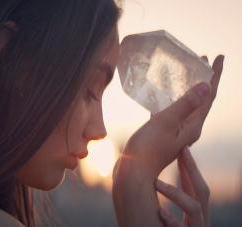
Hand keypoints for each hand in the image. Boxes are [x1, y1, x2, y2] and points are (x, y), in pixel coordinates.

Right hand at [113, 55, 223, 180]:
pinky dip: (172, 100)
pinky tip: (164, 95)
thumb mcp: (166, 123)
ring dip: (188, 88)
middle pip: (201, 100)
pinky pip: (172, 112)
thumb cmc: (147, 148)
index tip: (218, 57)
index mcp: (193, 126)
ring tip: (185, 73)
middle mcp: (188, 129)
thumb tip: (206, 86)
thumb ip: (185, 104)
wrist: (134, 171)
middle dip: (204, 79)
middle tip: (201, 60)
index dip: (215, 76)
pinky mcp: (164, 134)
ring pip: (186, 105)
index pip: (209, 96)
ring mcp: (176, 132)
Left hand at [155, 147, 209, 226]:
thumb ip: (175, 200)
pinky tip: (160, 211)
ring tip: (156, 182)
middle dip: (192, 170)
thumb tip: (158, 176)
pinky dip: (172, 220)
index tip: (183, 147)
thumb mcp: (176, 216)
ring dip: (175, 193)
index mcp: (197, 213)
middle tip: (181, 151)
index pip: (196, 185)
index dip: (191, 166)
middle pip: (202, 191)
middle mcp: (200, 219)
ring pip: (194, 209)